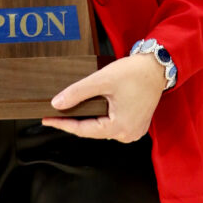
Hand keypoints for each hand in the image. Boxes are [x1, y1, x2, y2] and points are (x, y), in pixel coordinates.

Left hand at [41, 55, 164, 142]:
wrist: (157, 67)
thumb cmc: (133, 73)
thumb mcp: (102, 80)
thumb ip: (78, 92)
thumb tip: (57, 104)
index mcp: (119, 128)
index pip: (83, 130)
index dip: (63, 124)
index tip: (46, 120)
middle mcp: (127, 135)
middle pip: (93, 131)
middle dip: (74, 121)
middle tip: (54, 113)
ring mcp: (133, 131)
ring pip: (102, 128)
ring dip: (88, 119)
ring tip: (70, 110)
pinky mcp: (136, 124)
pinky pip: (112, 124)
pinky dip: (100, 117)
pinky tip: (90, 108)